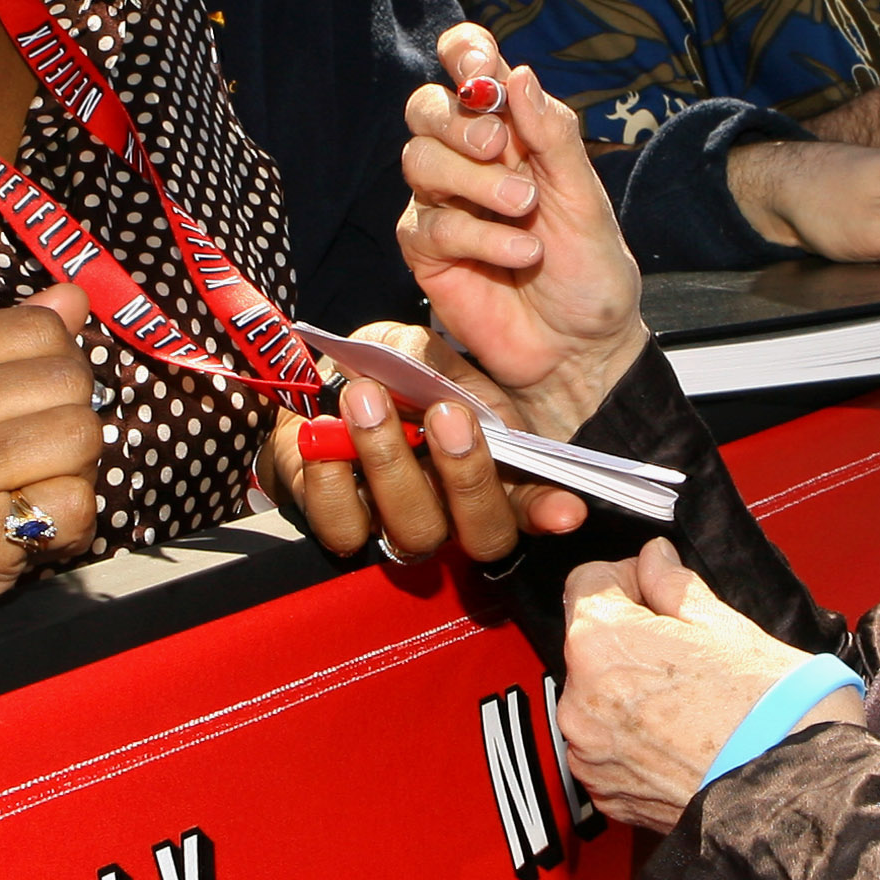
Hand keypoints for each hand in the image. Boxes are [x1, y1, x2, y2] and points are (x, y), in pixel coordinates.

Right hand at [0, 286, 102, 631]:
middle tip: (30, 461)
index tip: (28, 407)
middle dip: (70, 420)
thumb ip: (1, 345)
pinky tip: (27, 536)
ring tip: (28, 494)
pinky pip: (76, 505)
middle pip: (68, 378)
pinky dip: (71, 527)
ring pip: (81, 436)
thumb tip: (73, 295)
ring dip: (75, 473)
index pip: (37, 328)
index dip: (57, 368)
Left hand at [253, 325, 588, 560]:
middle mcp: (453, 510)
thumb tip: (433, 387)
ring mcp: (399, 525)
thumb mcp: (411, 347)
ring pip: (416, 532)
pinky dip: (330, 479)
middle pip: (484, 533)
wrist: (311, 387)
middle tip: (444, 415)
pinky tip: (322, 435)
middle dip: (468, 475)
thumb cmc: (380, 370)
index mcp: (490, 467)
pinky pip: (344, 528)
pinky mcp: (341, 526)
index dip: (550, 512)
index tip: (568, 512)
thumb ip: (429, 360)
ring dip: (392, 462)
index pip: (531, 503)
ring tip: (365, 399)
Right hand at [398, 24, 646, 434]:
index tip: (482, 69)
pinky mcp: (427, 250)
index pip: (468, 67)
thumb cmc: (589, 272)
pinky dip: (477, 234)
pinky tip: (519, 251)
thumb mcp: (586, 197)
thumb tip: (520, 75)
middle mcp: (469, 160)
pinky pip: (429, 223)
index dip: (465, 53)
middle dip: (459, 120)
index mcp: (512, 131)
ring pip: (419, 159)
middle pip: (426, 107)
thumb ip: (553, 135)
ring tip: (525, 210)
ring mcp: (443, 203)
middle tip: (500, 144)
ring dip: (475, 180)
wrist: (582, 347)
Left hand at [554, 539, 862, 831]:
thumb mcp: (723, 625)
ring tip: (688, 700)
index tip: (658, 592)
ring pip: (596, 698)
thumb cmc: (768, 708)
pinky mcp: (607, 794)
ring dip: (628, 690)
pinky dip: (633, 738)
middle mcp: (579, 700)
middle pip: (589, 644)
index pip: (586, 582)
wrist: (795, 794)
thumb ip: (673, 585)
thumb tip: (654, 560)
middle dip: (630, 638)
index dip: (626, 578)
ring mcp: (590, 754)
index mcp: (600, 642)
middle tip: (685, 650)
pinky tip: (681, 736)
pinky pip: (607, 748)